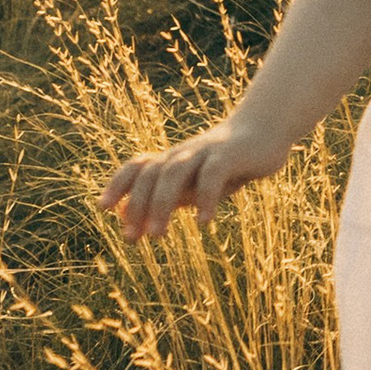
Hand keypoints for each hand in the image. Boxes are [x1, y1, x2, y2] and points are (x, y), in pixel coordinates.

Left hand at [98, 121, 291, 235]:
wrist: (266, 130)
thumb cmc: (228, 161)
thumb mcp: (195, 182)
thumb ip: (168, 197)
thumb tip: (132, 218)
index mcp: (173, 159)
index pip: (138, 166)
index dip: (118, 184)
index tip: (104, 208)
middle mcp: (184, 153)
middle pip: (151, 173)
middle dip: (138, 205)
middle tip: (132, 239)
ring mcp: (205, 151)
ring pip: (173, 172)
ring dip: (161, 204)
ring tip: (158, 236)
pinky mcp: (230, 155)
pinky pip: (212, 175)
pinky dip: (204, 199)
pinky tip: (203, 223)